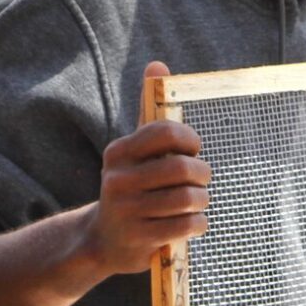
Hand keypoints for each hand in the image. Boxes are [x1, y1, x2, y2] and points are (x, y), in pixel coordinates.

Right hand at [86, 62, 208, 274]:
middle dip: (202, 173)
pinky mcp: (138, 239)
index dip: (189, 139)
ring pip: (187, 198)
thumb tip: (157, 65)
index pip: (165, 131)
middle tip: (202, 179)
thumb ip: (149, 110)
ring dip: (201, 200)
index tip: (193, 149)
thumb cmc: (131, 186)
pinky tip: (193, 222)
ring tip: (198, 202)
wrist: (103, 240)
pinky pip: (185, 225)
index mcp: (119, 152)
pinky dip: (198, 223)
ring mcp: (127, 211)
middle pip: (181, 168)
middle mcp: (118, 180)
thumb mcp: (134, 151)